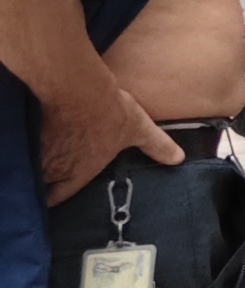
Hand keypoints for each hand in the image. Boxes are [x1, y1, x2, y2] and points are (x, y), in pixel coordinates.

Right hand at [37, 87, 180, 205]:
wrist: (79, 89)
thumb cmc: (110, 111)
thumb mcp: (139, 128)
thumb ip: (157, 146)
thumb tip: (178, 158)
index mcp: (79, 173)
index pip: (59, 198)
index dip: (55, 198)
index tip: (53, 195)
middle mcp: (55, 169)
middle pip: (41, 185)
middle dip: (41, 183)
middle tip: (43, 176)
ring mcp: (39, 152)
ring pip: (31, 167)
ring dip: (34, 165)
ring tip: (38, 158)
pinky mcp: (29, 134)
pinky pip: (24, 148)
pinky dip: (26, 148)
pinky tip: (30, 140)